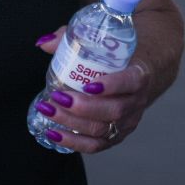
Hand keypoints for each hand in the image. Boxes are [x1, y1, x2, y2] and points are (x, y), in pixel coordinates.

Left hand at [32, 29, 153, 153]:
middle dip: (83, 107)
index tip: (88, 85)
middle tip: (58, 97)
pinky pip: (95, 145)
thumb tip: (44, 43)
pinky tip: (53, 132)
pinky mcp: (116, 136)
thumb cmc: (119, 56)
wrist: (140, 73)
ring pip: (102, 130)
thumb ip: (75, 39)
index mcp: (140, 74)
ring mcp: (127, 122)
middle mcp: (137, 102)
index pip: (131, 82)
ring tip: (49, 110)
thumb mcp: (107, 42)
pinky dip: (72, 141)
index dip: (112, 86)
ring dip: (72, 123)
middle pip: (114, 110)